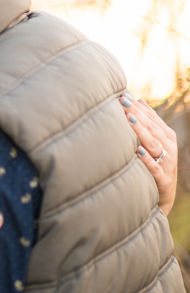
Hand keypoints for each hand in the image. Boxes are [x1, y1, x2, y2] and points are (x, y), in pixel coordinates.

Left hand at [121, 93, 177, 215]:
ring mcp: (167, 164)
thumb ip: (149, 122)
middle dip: (136, 114)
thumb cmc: (156, 165)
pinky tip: (137, 152)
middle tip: (122, 102)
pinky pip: (155, 169)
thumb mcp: (154, 142)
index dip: (137, 107)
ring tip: (128, 120)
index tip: (122, 95)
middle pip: (151, 128)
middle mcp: (169, 148)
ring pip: (154, 145)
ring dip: (141, 132)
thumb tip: (139, 100)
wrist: (163, 197)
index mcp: (166, 137)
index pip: (151, 118)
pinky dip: (146, 160)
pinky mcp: (163, 181)